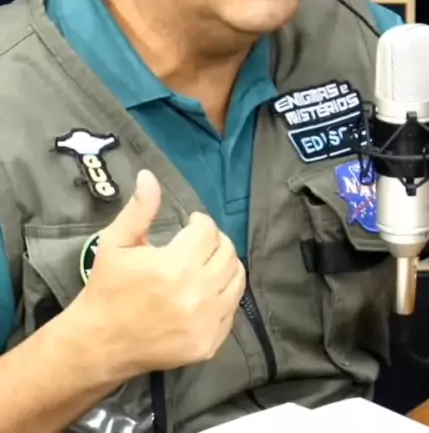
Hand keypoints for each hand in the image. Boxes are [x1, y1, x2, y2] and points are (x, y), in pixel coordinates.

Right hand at [72, 170, 245, 378]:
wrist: (100, 344)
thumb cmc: (107, 289)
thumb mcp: (115, 243)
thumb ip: (139, 209)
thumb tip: (149, 176)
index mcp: (174, 266)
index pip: (208, 231)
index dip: (200, 221)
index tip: (191, 224)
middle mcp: (196, 294)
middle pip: (227, 252)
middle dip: (215, 240)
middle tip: (199, 242)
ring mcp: (206, 322)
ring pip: (237, 280)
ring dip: (225, 264)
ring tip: (207, 262)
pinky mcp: (209, 343)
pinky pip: (232, 309)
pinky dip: (224, 294)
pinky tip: (205, 290)